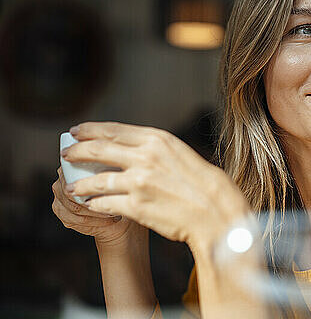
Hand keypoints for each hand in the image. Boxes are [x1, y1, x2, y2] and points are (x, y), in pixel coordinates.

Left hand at [59, 121, 252, 251]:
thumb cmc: (201, 182)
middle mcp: (145, 157)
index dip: (89, 130)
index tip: (76, 131)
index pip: (113, 130)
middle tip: (66, 155)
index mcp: (157, 140)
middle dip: (77, 151)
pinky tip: (91, 205)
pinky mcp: (136, 206)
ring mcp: (139, 182)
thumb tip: (129, 148)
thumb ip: (153, 149)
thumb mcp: (178, 153)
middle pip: (98, 149)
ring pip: (97, 180)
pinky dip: (95, 204)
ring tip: (72, 188)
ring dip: (80, 184)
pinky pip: (105, 203)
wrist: (215, 209)